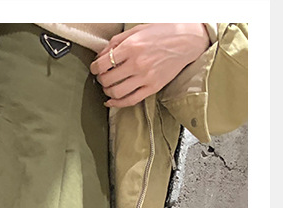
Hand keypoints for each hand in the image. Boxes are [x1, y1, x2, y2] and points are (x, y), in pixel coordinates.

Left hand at [90, 24, 209, 108]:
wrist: (187, 40)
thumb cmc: (163, 32)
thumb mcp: (138, 29)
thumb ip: (117, 42)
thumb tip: (101, 55)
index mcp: (132, 46)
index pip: (103, 63)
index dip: (94, 68)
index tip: (95, 68)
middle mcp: (137, 63)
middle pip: (107, 79)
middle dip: (100, 79)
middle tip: (102, 76)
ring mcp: (145, 77)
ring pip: (116, 92)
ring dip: (107, 92)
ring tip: (108, 87)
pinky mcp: (153, 87)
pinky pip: (130, 100)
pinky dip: (117, 104)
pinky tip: (111, 102)